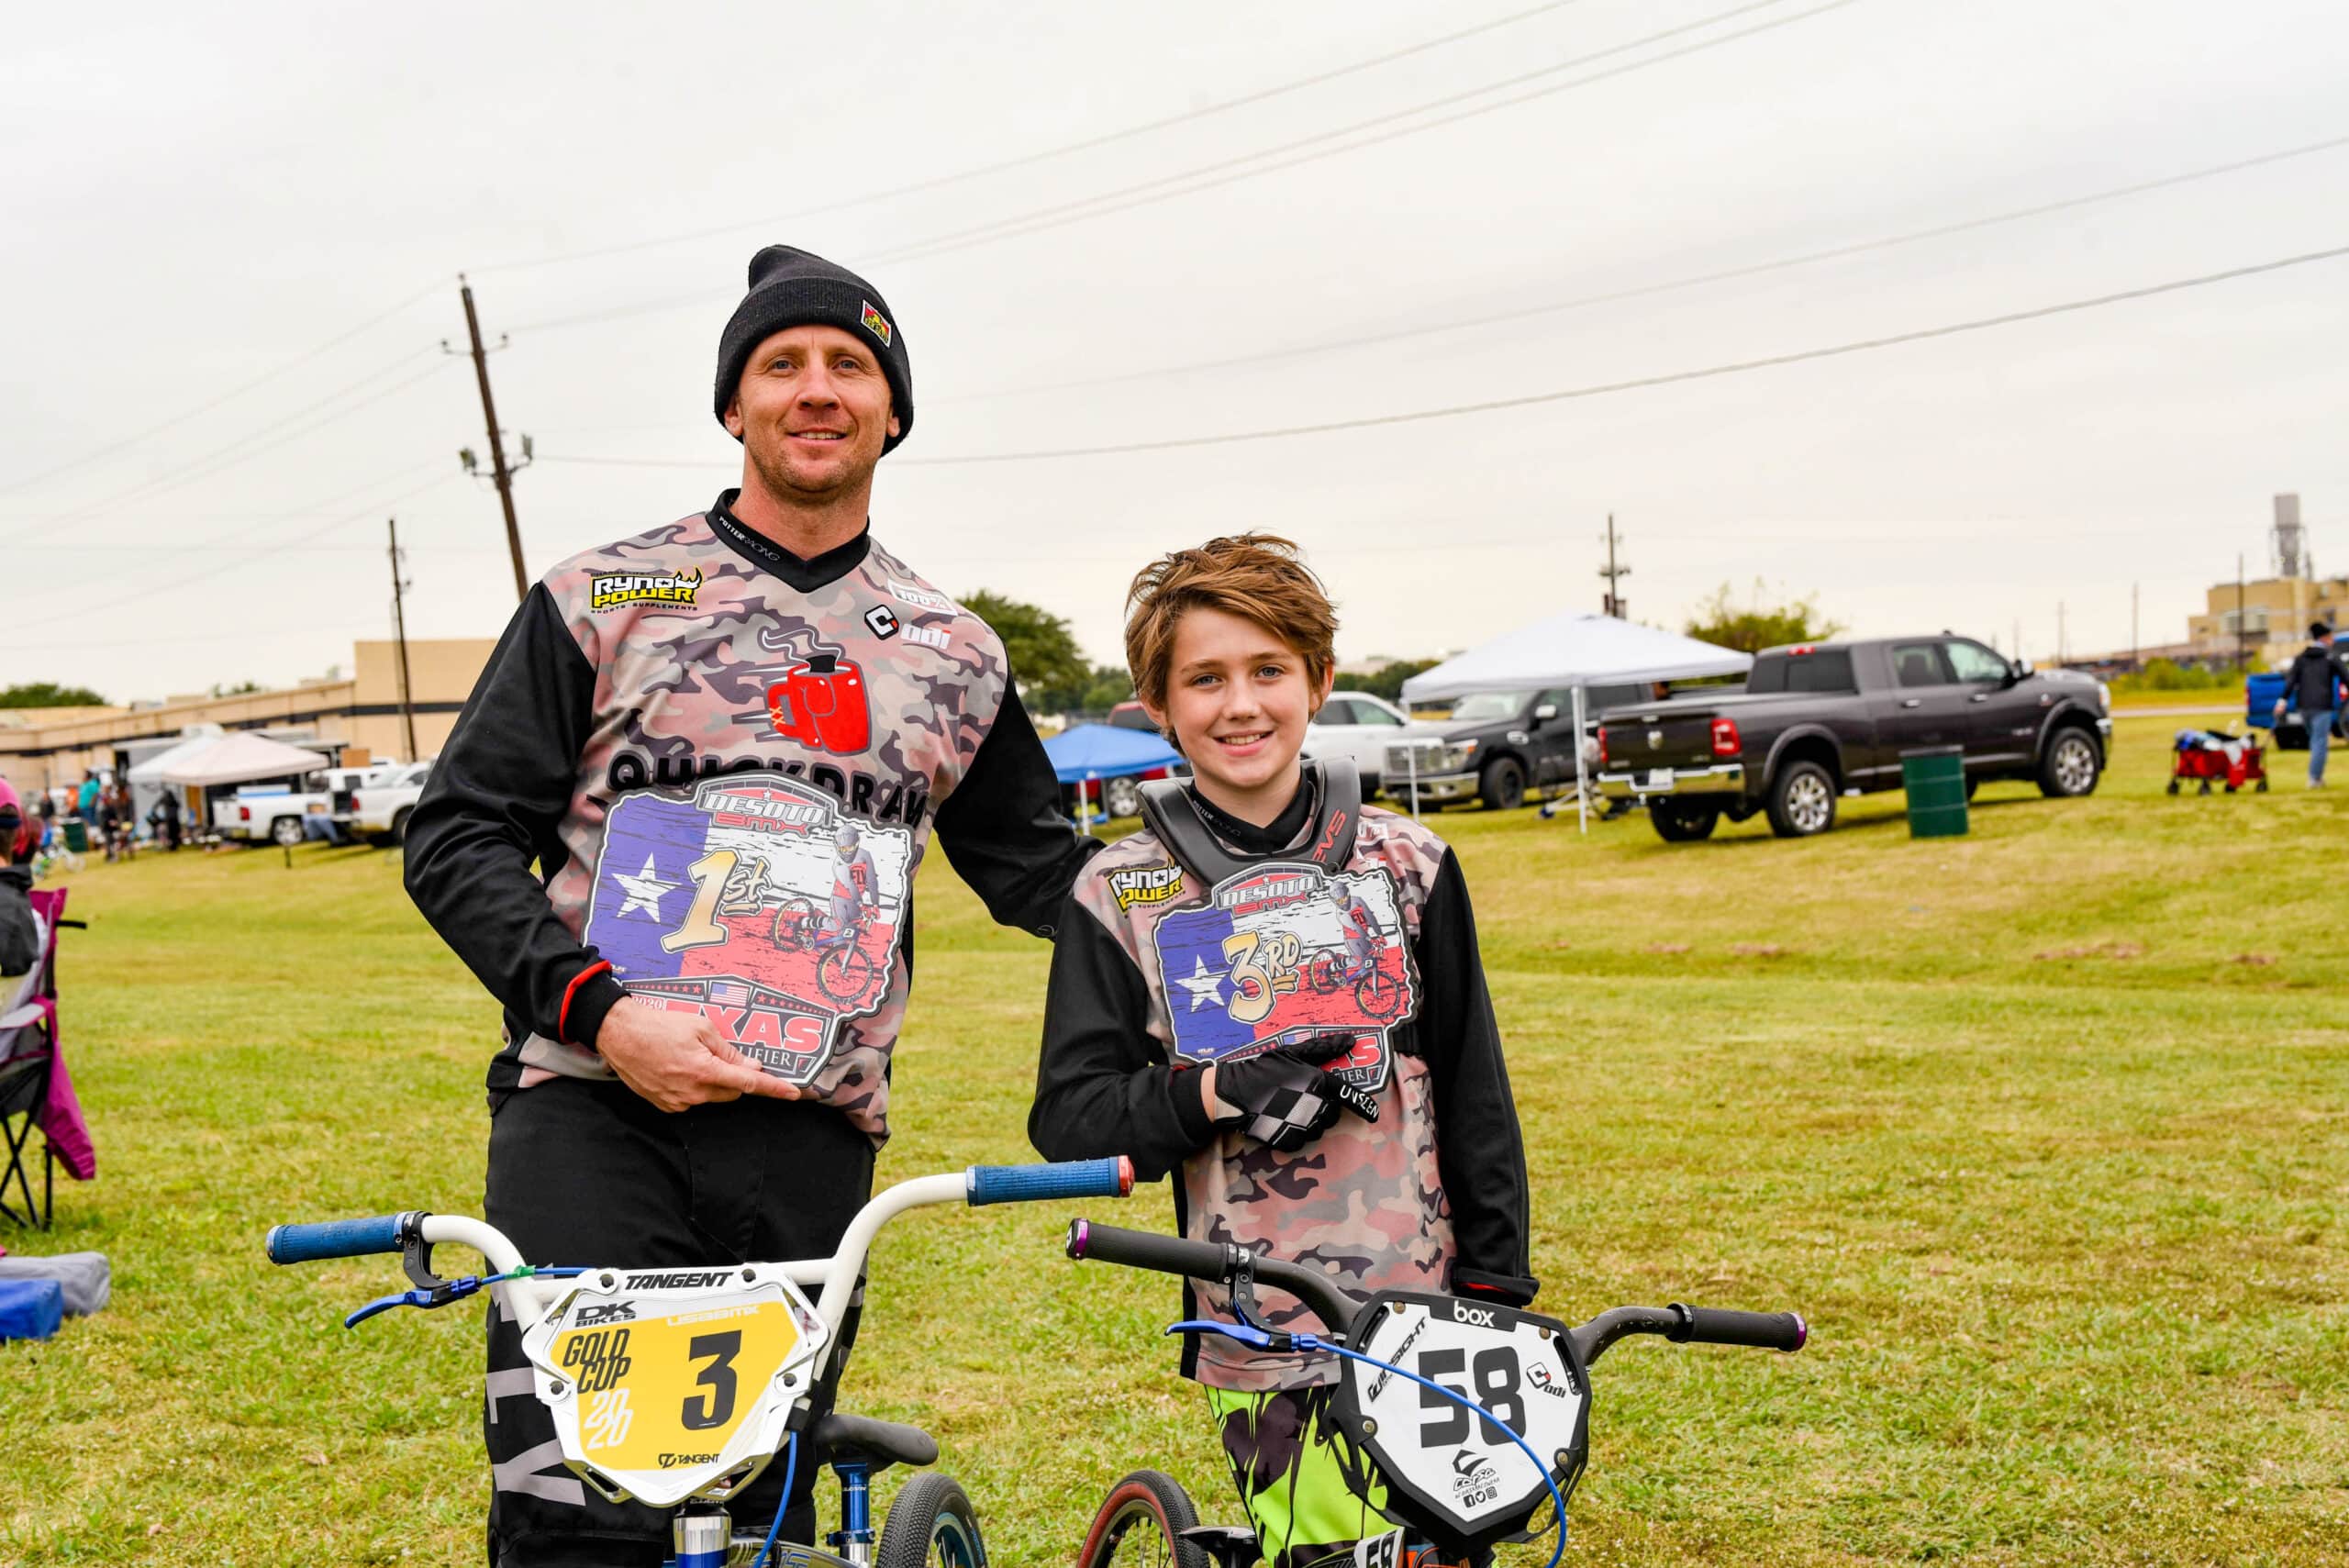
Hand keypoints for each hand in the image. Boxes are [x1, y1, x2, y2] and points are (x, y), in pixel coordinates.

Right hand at [593, 998, 800, 1112]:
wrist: (619, 1034)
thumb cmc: (659, 1025)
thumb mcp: (701, 1028)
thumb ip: (728, 1050)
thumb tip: (750, 1066)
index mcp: (705, 1071)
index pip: (748, 1084)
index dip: (774, 1089)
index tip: (794, 1094)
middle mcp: (693, 1093)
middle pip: (731, 1092)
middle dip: (735, 1077)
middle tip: (722, 1055)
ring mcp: (677, 1102)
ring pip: (712, 1097)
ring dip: (713, 1081)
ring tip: (692, 1057)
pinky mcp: (665, 1105)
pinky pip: (692, 1099)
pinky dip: (695, 1086)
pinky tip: (679, 1067)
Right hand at [1208, 1035, 1376, 1152]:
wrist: (1233, 1093)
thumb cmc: (1264, 1069)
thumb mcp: (1293, 1053)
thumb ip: (1324, 1048)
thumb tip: (1351, 1040)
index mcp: (1319, 1082)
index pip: (1350, 1096)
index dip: (1364, 1106)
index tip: (1374, 1114)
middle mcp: (1315, 1105)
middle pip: (1333, 1114)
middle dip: (1324, 1108)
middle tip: (1303, 1099)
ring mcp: (1303, 1125)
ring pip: (1318, 1129)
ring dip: (1310, 1121)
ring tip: (1288, 1109)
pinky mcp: (1290, 1141)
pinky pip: (1302, 1141)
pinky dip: (1296, 1134)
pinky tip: (1281, 1121)